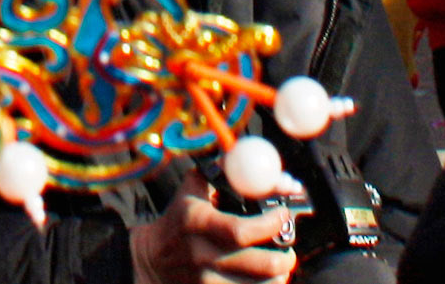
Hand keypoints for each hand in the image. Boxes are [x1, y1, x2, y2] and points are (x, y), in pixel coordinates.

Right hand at [130, 187, 302, 283]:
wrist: (155, 258)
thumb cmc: (183, 215)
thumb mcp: (197, 185)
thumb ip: (233, 172)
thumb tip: (280, 177)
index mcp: (196, 221)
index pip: (241, 231)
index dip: (270, 224)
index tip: (283, 214)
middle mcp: (201, 253)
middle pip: (259, 265)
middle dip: (284, 258)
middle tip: (289, 251)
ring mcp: (205, 281)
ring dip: (276, 275)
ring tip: (276, 264)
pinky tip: (259, 277)